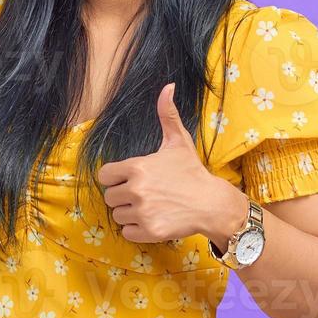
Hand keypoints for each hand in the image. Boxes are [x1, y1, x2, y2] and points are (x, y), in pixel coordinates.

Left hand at [96, 82, 246, 243]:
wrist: (211, 203)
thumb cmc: (192, 172)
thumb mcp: (178, 141)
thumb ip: (167, 114)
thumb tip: (168, 86)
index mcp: (137, 167)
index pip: (105, 176)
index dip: (116, 177)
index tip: (130, 179)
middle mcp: (136, 189)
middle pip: (110, 197)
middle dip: (123, 196)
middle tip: (144, 194)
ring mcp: (142, 212)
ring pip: (118, 215)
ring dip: (130, 213)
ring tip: (150, 206)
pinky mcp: (149, 231)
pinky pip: (126, 232)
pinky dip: (136, 229)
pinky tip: (152, 219)